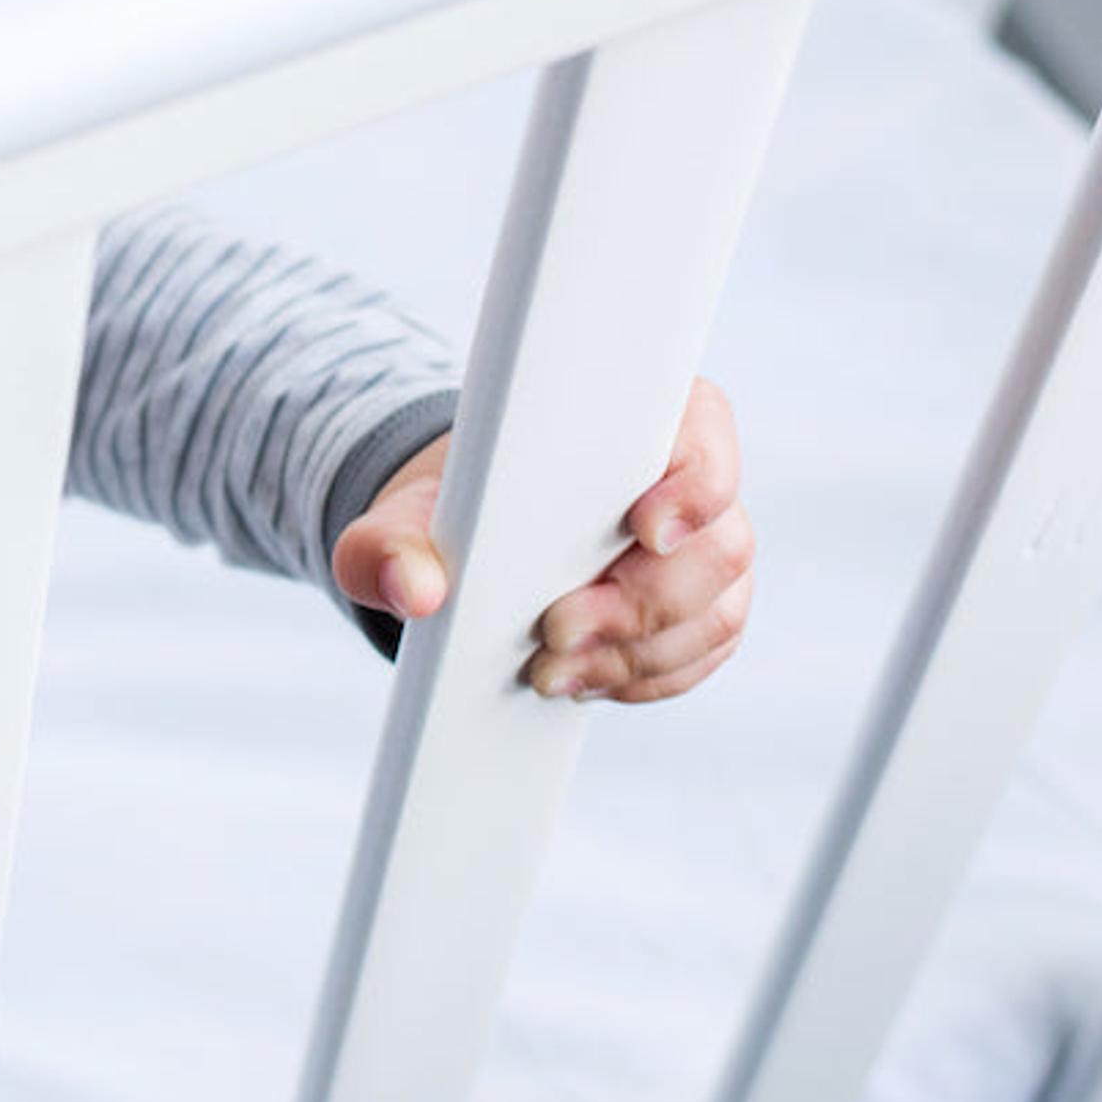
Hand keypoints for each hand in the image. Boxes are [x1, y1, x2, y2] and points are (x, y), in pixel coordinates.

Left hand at [329, 377, 752, 703]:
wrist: (469, 546)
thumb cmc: (450, 512)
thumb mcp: (399, 523)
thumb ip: (386, 548)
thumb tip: (415, 591)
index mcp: (636, 421)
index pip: (703, 436)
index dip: (694, 486)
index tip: (645, 530)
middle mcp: (689, 483)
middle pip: (715, 547)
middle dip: (641, 603)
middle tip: (556, 633)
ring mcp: (704, 551)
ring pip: (714, 610)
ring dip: (637, 653)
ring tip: (552, 671)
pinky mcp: (702, 609)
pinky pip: (702, 653)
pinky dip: (646, 677)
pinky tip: (585, 680)